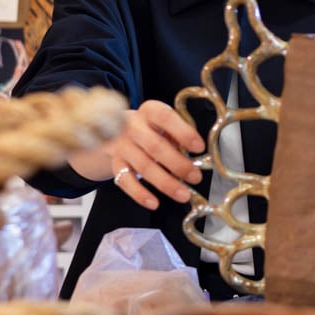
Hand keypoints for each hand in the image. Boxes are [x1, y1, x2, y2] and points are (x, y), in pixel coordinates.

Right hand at [68, 99, 204, 209]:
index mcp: (149, 111)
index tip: (199, 147)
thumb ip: (178, 135)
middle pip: (155, 146)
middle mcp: (133, 126)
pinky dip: (140, 194)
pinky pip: (125, 181)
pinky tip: (154, 203)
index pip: (166, 118)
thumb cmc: (151, 128)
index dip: (183, 133)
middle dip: (178, 164)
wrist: (117, 131)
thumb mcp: (164, 124)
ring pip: (143, 166)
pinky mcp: (115, 163)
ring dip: (165, 183)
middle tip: (196, 177)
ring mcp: (121, 145)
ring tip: (183, 194)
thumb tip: (197, 156)